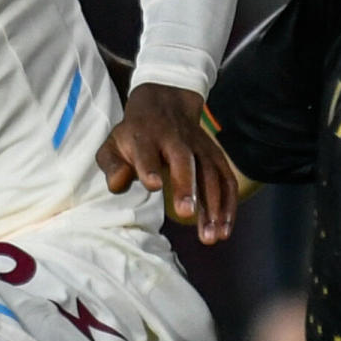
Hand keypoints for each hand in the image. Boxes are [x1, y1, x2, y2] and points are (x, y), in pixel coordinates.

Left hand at [97, 83, 239, 243]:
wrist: (165, 103)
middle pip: (183, 160)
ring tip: (211, 237)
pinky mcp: (216, 156)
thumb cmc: (134, 135)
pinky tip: (225, 230)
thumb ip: (111, 165)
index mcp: (146, 137)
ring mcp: (199, 147)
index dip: (148, 167)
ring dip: (214, 205)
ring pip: (211, 173)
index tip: (153, 184)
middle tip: (186, 213)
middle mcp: (175, 140)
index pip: (146, 151)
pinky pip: (227, 180)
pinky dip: (229, 205)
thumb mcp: (113, 145)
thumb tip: (119, 183)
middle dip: (186, 186)